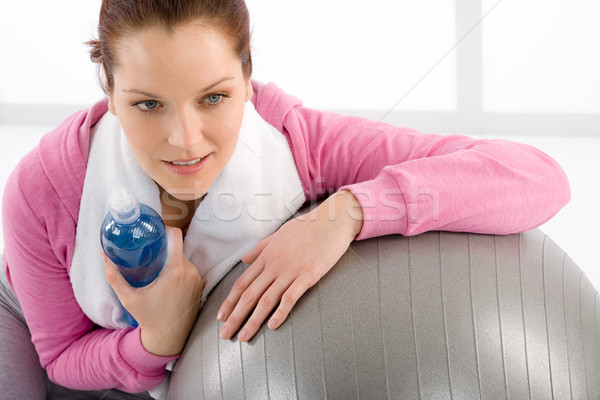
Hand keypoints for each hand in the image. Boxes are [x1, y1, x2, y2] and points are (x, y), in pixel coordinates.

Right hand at [102, 226, 204, 355]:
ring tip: (157, 262)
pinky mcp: (200, 285)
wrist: (168, 338)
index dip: (166, 229)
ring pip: (184, 258)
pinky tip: (167, 276)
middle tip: (150, 248)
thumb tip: (103, 256)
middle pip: (178, 247)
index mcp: (175, 270)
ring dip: (173, 259)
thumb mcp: (128, 298)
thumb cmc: (148, 317)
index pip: (176, 236)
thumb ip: (114, 276)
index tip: (155, 232)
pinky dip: (180, 269)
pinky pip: (190, 269)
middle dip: (165, 246)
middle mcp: (190, 272)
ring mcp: (197, 278)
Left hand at [217, 190, 362, 341]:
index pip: (242, 283)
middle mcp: (274, 264)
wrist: (333, 220)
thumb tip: (244, 259)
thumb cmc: (308, 226)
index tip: (221, 317)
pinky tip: (272, 325)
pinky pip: (290, 297)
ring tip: (243, 337)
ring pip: (266, 299)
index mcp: (267, 255)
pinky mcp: (308, 275)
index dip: (230, 301)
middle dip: (235, 317)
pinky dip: (280, 313)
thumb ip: (260, 247)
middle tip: (225, 335)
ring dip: (253, 321)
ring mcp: (291, 270)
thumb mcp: (279, 234)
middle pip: (249, 295)